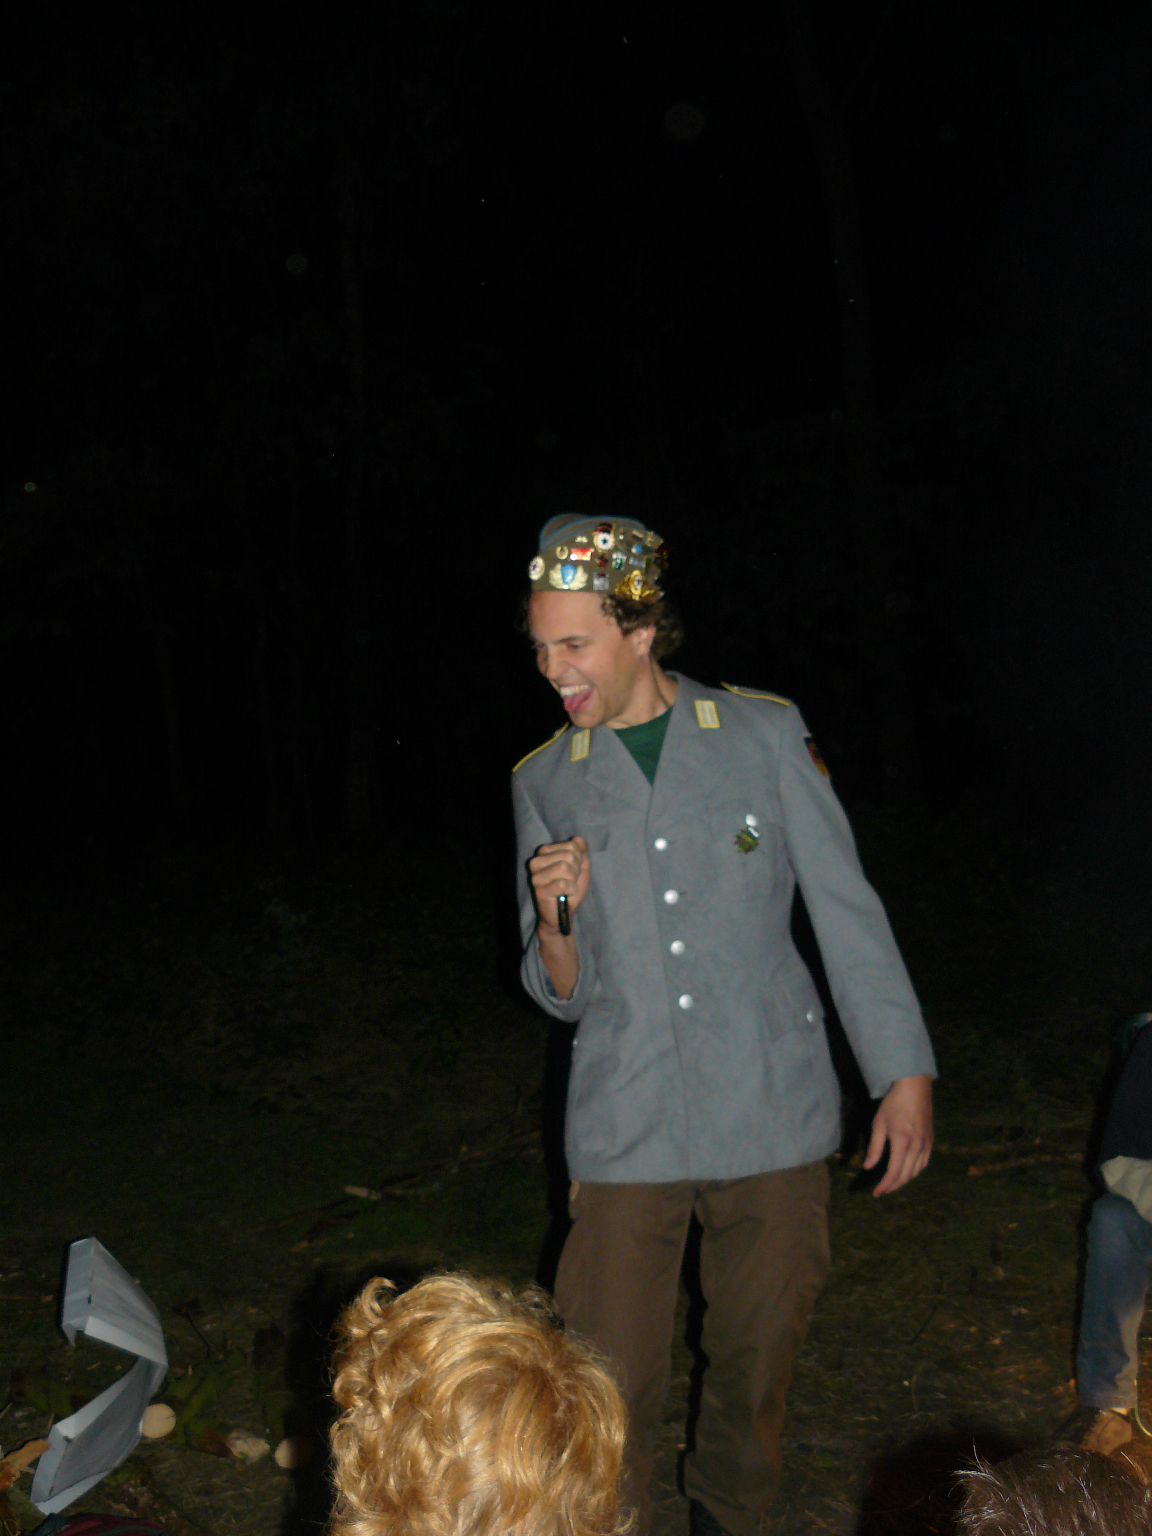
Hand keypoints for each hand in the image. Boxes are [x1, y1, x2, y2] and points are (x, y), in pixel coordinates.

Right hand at [528, 836, 589, 934]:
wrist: (562, 914)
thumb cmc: (570, 890)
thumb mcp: (580, 868)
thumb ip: (581, 852)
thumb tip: (577, 839)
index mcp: (544, 853)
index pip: (571, 846)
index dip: (579, 860)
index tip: (574, 871)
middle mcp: (536, 862)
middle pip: (568, 855)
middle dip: (576, 871)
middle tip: (570, 882)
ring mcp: (536, 876)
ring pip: (565, 867)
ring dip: (573, 881)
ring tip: (567, 888)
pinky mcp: (539, 891)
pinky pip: (563, 884)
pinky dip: (570, 890)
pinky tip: (565, 895)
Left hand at [864, 1075, 933, 1195]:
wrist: (914, 1087)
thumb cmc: (893, 1103)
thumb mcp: (879, 1123)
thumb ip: (874, 1148)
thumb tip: (868, 1167)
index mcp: (902, 1142)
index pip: (894, 1173)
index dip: (885, 1186)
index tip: (876, 1193)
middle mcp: (917, 1146)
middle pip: (906, 1176)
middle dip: (893, 1186)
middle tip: (882, 1191)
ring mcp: (926, 1144)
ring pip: (916, 1172)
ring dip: (904, 1180)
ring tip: (892, 1183)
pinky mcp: (931, 1141)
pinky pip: (924, 1163)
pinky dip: (914, 1171)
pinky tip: (906, 1171)